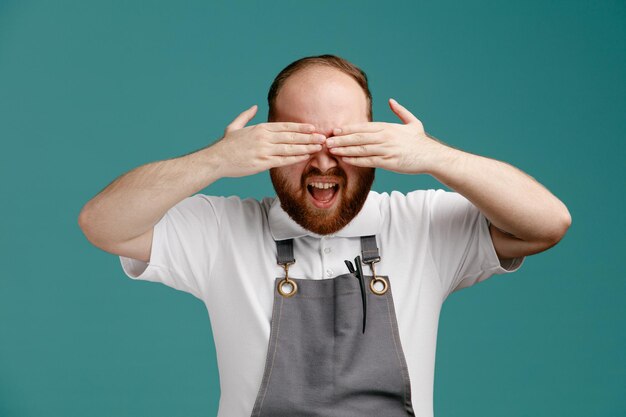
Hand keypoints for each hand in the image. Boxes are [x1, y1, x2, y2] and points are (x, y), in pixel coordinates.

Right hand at [211, 105, 325, 177]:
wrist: (217, 159)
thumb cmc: (226, 145)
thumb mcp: (234, 126)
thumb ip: (246, 116)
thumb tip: (254, 107)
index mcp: (260, 128)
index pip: (285, 126)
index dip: (300, 127)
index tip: (313, 127)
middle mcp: (264, 138)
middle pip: (291, 136)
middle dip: (309, 137)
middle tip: (323, 137)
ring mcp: (264, 150)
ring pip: (290, 148)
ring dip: (306, 147)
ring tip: (319, 147)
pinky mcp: (263, 163)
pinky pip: (284, 160)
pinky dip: (296, 158)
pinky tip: (306, 156)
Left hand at [325, 98, 444, 173]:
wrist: (431, 156)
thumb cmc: (420, 141)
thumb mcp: (412, 122)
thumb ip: (400, 111)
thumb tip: (391, 100)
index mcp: (388, 127)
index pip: (363, 127)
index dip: (347, 129)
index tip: (334, 130)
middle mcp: (385, 137)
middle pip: (358, 137)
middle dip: (341, 139)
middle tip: (326, 141)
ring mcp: (386, 150)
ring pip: (361, 149)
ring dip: (344, 149)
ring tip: (331, 150)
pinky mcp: (389, 162)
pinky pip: (368, 161)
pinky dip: (356, 160)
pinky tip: (345, 159)